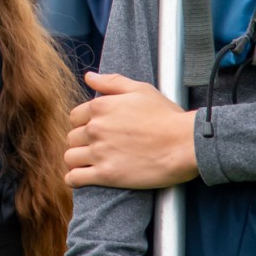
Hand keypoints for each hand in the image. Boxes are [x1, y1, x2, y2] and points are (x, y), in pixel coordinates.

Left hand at [63, 72, 198, 189]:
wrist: (185, 144)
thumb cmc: (166, 116)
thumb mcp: (140, 90)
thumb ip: (111, 82)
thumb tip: (89, 77)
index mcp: (100, 107)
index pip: (75, 116)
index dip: (83, 123)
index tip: (95, 130)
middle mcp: (95, 129)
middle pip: (72, 137)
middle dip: (81, 142)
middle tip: (95, 147)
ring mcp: (99, 153)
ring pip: (70, 157)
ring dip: (76, 160)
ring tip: (87, 163)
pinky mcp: (106, 175)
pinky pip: (75, 178)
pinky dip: (74, 179)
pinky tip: (81, 178)